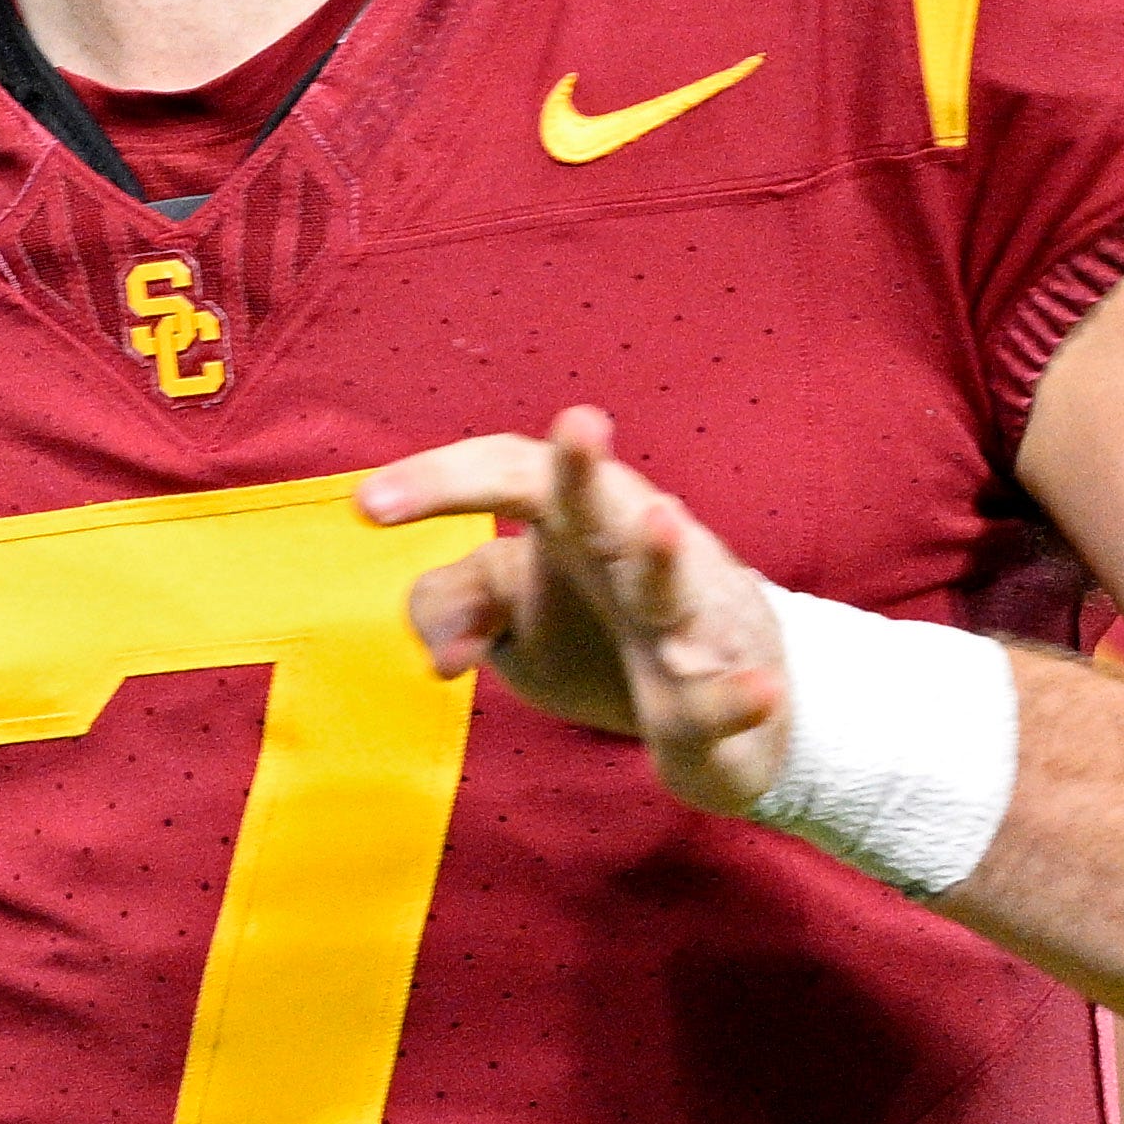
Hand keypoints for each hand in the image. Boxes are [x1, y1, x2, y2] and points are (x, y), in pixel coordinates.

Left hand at [359, 406, 793, 815]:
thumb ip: (456, 605)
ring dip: (666, 553)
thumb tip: (446, 653)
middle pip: (603, 500)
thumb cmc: (600, 630)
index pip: (509, 475)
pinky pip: (728, 694)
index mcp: (574, 521)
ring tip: (661, 518)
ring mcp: (687, 614)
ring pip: (677, 580)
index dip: (441, 481)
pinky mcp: (723, 686)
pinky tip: (755, 695)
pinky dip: (739, 698)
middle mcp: (633, 549)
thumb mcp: (511, 610)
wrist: (720, 701)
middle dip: (587, 466)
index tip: (367, 506)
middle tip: (578, 422)